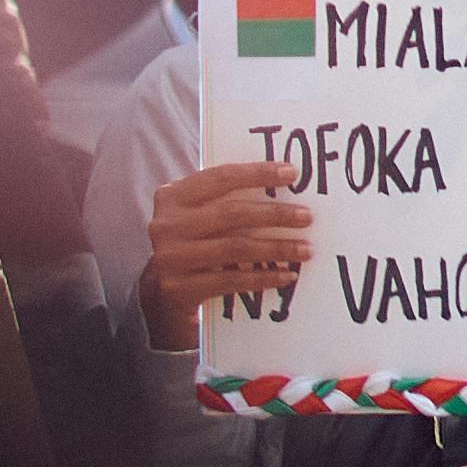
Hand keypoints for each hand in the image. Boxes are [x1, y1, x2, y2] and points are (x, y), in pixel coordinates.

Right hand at [144, 158, 316, 329]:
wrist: (160, 293)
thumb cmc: (191, 245)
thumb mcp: (197, 217)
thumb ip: (224, 201)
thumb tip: (282, 188)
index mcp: (172, 197)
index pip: (220, 177)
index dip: (257, 173)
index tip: (291, 173)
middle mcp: (167, 225)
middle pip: (230, 214)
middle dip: (274, 214)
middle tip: (306, 217)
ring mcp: (170, 258)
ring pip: (234, 248)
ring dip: (275, 248)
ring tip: (305, 250)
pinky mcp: (179, 289)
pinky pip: (231, 281)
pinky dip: (263, 277)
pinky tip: (286, 275)